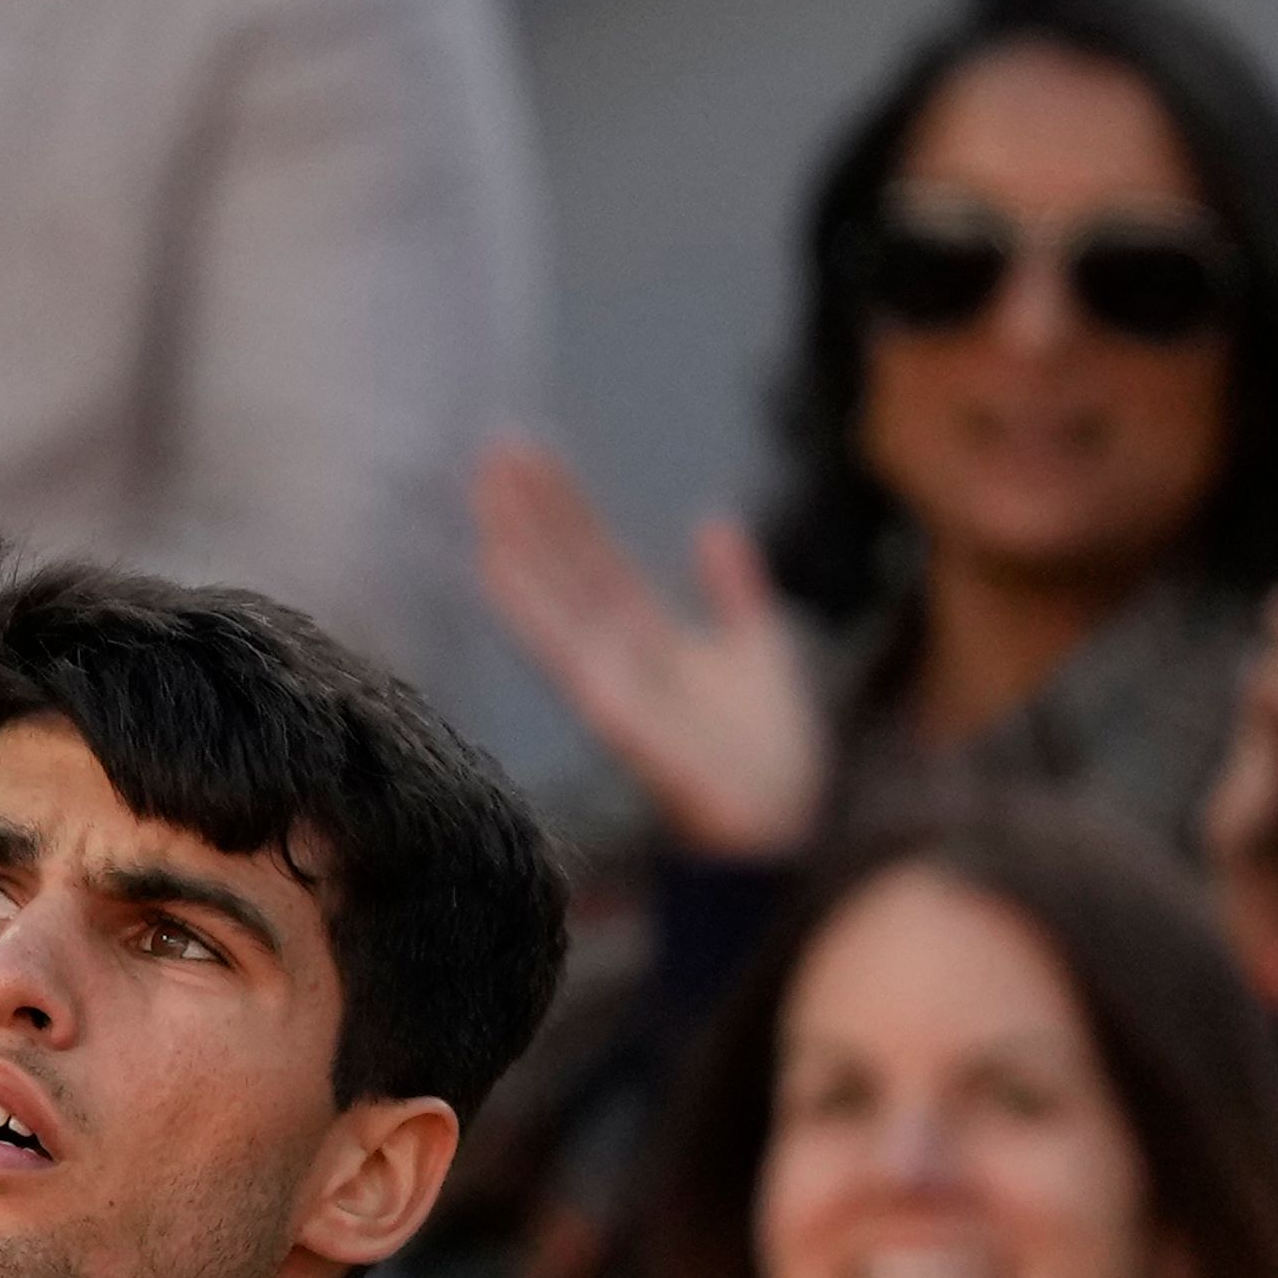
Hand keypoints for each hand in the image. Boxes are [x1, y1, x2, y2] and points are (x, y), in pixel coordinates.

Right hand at [473, 437, 823, 857]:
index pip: (595, 560)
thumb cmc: (771, 755)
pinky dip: (529, 614)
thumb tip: (712, 521)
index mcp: (650, 639)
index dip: (563, 507)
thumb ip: (734, 588)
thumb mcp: (760, 647)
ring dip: (518, 550)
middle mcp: (620, 658)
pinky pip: (569, 661)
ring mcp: (613, 688)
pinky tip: (497, 572)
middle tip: (494, 450)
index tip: (528, 453)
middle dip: (532, 513)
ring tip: (486, 495)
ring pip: (556, 606)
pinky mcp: (619, 721)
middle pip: (567, 571)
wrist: (790, 827)